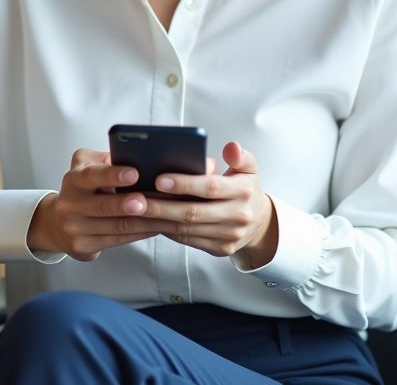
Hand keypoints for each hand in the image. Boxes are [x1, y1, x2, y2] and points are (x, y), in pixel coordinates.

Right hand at [27, 148, 166, 261]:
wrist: (58, 224)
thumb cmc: (81, 191)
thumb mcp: (85, 166)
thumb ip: (104, 159)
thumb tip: (132, 154)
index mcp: (73, 180)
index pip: (92, 176)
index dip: (113, 175)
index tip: (134, 173)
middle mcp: (70, 205)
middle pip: (103, 206)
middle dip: (127, 204)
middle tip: (145, 201)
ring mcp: (75, 228)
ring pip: (116, 226)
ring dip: (143, 221)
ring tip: (163, 214)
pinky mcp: (83, 246)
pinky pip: (118, 240)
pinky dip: (140, 234)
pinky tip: (154, 227)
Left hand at [143, 142, 278, 268]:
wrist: (259, 223)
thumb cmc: (245, 190)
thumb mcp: (248, 168)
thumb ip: (239, 155)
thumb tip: (230, 147)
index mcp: (243, 191)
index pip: (210, 187)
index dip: (185, 184)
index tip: (160, 179)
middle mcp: (237, 215)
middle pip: (194, 212)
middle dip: (162, 206)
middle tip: (137, 199)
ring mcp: (229, 235)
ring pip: (187, 230)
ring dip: (159, 221)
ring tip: (137, 210)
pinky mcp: (220, 249)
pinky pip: (188, 241)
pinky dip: (167, 231)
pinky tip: (150, 221)